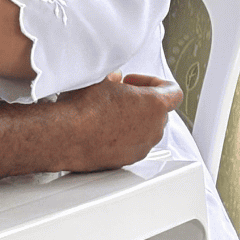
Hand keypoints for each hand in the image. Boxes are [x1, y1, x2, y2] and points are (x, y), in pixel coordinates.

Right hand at [54, 73, 181, 172]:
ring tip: (107, 112)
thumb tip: (115, 80)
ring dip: (132, 120)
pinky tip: (100, 129)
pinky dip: (122, 137)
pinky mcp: (127, 160)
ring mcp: (142, 146)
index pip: (174, 92)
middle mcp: (154, 128)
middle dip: (141, 102)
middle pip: (159, 112)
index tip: (136, 82)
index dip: (155, 83)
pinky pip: (132, 144)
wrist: (65, 135)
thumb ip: (115, 79)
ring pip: (145, 129)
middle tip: (119, 95)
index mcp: (153, 104)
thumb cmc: (83, 108)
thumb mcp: (99, 80)